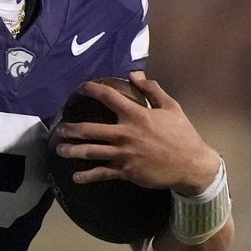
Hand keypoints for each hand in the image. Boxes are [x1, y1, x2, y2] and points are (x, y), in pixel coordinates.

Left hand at [53, 74, 220, 193]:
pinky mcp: (126, 172)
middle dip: (71, 129)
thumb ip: (151, 89)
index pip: (108, 97)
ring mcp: (124, 154)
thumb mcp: (171, 107)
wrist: (191, 164)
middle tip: (59, 129)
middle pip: (89, 129)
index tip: (80, 88)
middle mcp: (125, 134)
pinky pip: (102, 173)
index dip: (91, 89)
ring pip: (91, 152)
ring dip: (72, 151)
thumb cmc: (182, 134)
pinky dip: (87, 176)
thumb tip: (133, 73)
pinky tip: (76, 177)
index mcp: (136, 115)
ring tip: (60, 150)